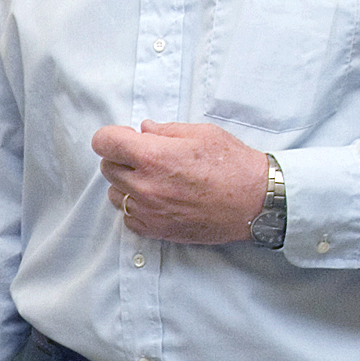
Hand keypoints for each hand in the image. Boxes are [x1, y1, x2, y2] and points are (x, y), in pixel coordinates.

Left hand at [90, 119, 266, 243]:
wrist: (254, 202)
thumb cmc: (232, 165)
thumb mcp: (201, 133)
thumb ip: (165, 130)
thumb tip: (144, 130)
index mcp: (153, 156)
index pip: (104, 142)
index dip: (111, 136)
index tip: (124, 137)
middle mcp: (145, 185)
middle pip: (107, 168)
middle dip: (121, 158)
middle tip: (145, 156)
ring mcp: (149, 211)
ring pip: (115, 194)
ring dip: (126, 184)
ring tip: (153, 179)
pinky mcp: (157, 230)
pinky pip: (129, 218)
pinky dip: (136, 207)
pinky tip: (156, 199)